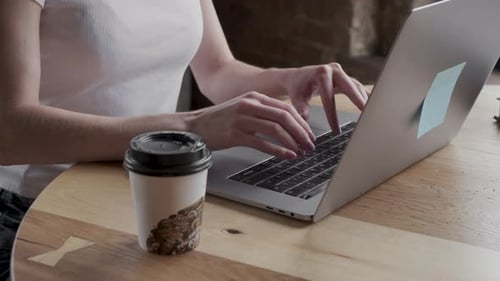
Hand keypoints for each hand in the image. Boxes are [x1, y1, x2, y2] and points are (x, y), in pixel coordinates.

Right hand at [187, 92, 315, 158]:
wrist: (194, 126)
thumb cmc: (219, 120)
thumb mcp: (242, 109)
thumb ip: (262, 112)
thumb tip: (286, 124)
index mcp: (254, 97)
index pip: (285, 108)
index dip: (301, 122)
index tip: (310, 134)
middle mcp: (249, 105)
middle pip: (284, 117)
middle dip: (301, 132)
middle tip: (310, 145)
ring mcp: (242, 119)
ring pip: (276, 129)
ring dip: (292, 142)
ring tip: (301, 152)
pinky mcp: (235, 134)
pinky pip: (262, 142)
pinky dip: (278, 150)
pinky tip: (287, 156)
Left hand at [283, 63, 368, 133]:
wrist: (299, 77)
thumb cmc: (297, 86)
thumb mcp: (296, 96)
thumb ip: (300, 107)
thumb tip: (305, 118)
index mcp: (321, 73)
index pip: (328, 96)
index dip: (332, 114)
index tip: (335, 129)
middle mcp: (333, 70)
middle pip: (349, 86)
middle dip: (358, 100)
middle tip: (367, 113)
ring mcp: (341, 73)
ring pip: (356, 86)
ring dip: (364, 100)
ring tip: (372, 113)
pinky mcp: (346, 78)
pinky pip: (357, 88)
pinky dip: (364, 97)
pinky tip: (373, 106)